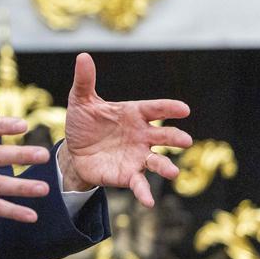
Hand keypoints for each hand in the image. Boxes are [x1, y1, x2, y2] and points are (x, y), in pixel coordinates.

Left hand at [60, 53, 191, 206]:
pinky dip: (145, 193)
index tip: (183, 108)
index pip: (154, 109)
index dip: (168, 108)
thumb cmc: (84, 122)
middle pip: (163, 136)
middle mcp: (141, 136)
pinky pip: (140, 184)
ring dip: (166, 167)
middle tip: (185, 140)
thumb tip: (82, 55)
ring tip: (172, 172)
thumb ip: (85, 80)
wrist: (73, 151)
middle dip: (174, 138)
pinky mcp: (128, 175)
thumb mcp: (81, 101)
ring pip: (157, 162)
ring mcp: (137, 157)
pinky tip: (149, 202)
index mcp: (134, 114)